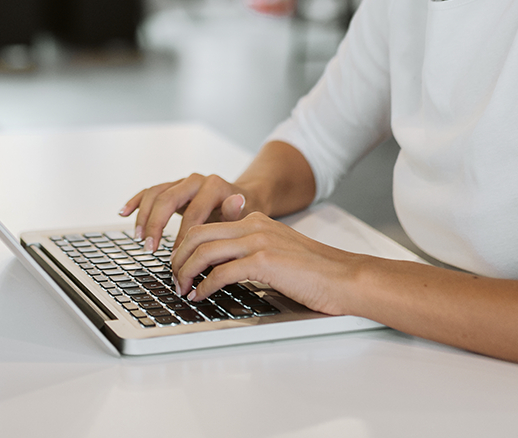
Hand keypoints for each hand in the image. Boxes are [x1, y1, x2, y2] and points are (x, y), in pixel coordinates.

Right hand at [118, 173, 250, 251]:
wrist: (242, 197)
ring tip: (140, 238)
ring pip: (155, 194)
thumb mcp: (244, 215)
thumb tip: (236, 201)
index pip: (192, 214)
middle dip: (156, 225)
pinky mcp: (172, 186)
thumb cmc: (243, 212)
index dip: (182, 238)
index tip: (177, 257)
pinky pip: (150, 191)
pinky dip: (136, 201)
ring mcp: (182, 182)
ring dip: (144, 216)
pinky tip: (124, 212)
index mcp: (213, 186)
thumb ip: (236, 212)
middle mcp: (195, 180)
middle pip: (167, 199)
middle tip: (150, 248)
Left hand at [170, 211, 367, 315]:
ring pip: (204, 251)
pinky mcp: (264, 261)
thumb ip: (250, 252)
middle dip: (178, 257)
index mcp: (255, 220)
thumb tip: (220, 269)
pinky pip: (221, 272)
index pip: (206, 226)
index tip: (179, 265)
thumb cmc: (314, 272)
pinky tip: (201, 296)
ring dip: (186, 272)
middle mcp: (254, 226)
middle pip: (197, 234)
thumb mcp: (277, 251)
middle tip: (173, 278)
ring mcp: (259, 241)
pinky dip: (205, 285)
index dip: (185, 246)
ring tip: (182, 289)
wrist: (344, 277)